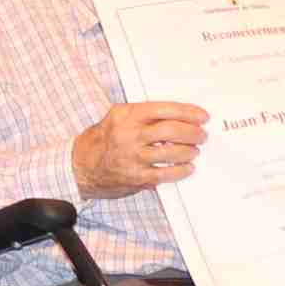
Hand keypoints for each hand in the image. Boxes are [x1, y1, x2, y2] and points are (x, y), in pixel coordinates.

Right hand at [73, 101, 211, 198]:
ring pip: (172, 152)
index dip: (188, 113)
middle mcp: (130, 134)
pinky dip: (180, 171)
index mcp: (127, 115)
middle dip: (192, 132)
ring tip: (194, 150)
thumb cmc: (105, 138)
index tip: (202, 116)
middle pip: (171, 130)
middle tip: (201, 135)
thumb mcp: (119, 116)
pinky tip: (187, 167)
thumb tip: (178, 116)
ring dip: (189, 151)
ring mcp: (133, 157)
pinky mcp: (136, 176)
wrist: (82, 165)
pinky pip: (166, 174)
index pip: (165, 109)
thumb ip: (144, 114)